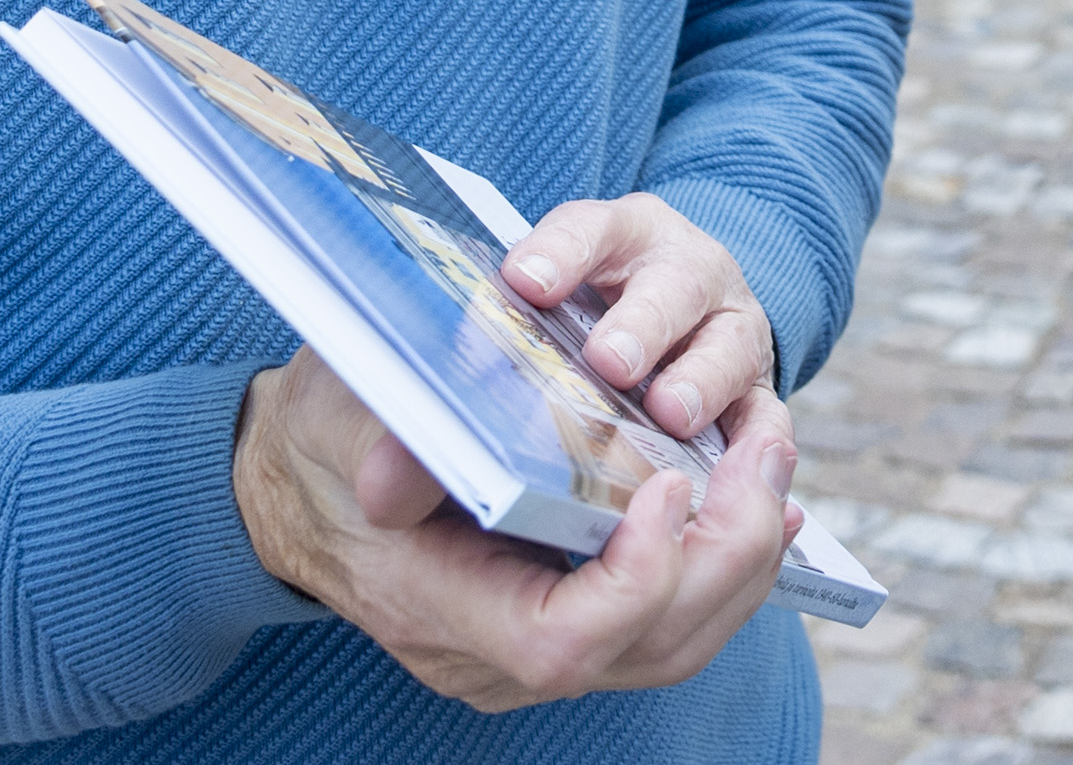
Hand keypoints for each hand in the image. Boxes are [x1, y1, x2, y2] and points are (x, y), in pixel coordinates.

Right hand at [231, 345, 796, 709]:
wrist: (297, 488)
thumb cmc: (323, 442)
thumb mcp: (340, 414)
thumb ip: (384, 436)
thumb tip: (403, 472)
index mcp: (435, 609)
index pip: (561, 641)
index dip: (633, 575)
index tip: (667, 484)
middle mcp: (491, 658)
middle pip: (646, 647)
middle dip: (724, 553)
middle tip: (764, 450)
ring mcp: (530, 656)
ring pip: (674, 645)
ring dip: (742, 558)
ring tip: (774, 467)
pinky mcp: (563, 625)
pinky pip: (666, 624)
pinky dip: (723, 567)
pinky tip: (758, 503)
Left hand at [502, 193, 780, 447]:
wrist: (676, 320)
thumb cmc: (590, 319)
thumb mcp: (549, 304)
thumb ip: (495, 344)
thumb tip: (419, 424)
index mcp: (625, 237)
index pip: (591, 229)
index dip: (560, 252)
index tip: (525, 282)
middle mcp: (688, 271)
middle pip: (672, 284)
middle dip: (641, 323)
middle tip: (607, 361)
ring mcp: (732, 327)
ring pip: (730, 344)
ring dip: (701, 380)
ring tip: (669, 414)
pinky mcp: (759, 389)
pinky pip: (768, 415)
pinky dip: (760, 439)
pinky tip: (739, 465)